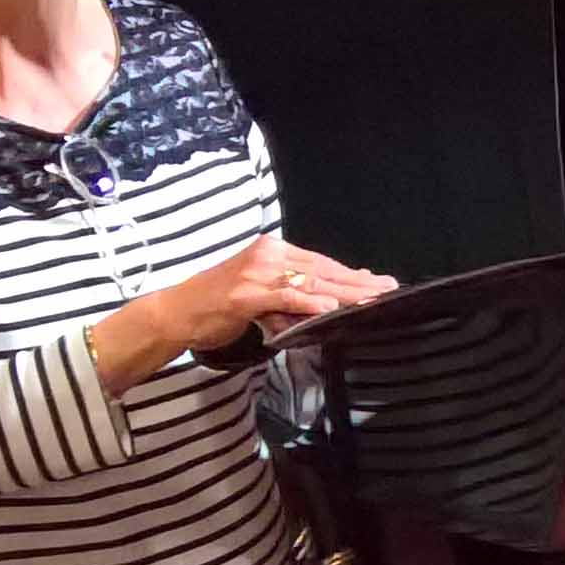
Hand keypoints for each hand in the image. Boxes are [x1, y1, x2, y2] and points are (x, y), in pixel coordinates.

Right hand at [118, 234, 396, 371]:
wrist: (175, 313)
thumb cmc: (216, 307)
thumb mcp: (260, 298)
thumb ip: (290, 299)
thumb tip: (327, 302)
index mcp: (272, 251)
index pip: (320, 263)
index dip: (350, 274)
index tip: (378, 282)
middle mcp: (267, 254)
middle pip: (322, 269)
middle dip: (358, 282)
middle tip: (388, 288)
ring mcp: (255, 272)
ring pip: (309, 281)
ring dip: (344, 291)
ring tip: (371, 298)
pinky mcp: (244, 294)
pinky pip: (284, 297)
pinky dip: (308, 301)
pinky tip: (330, 305)